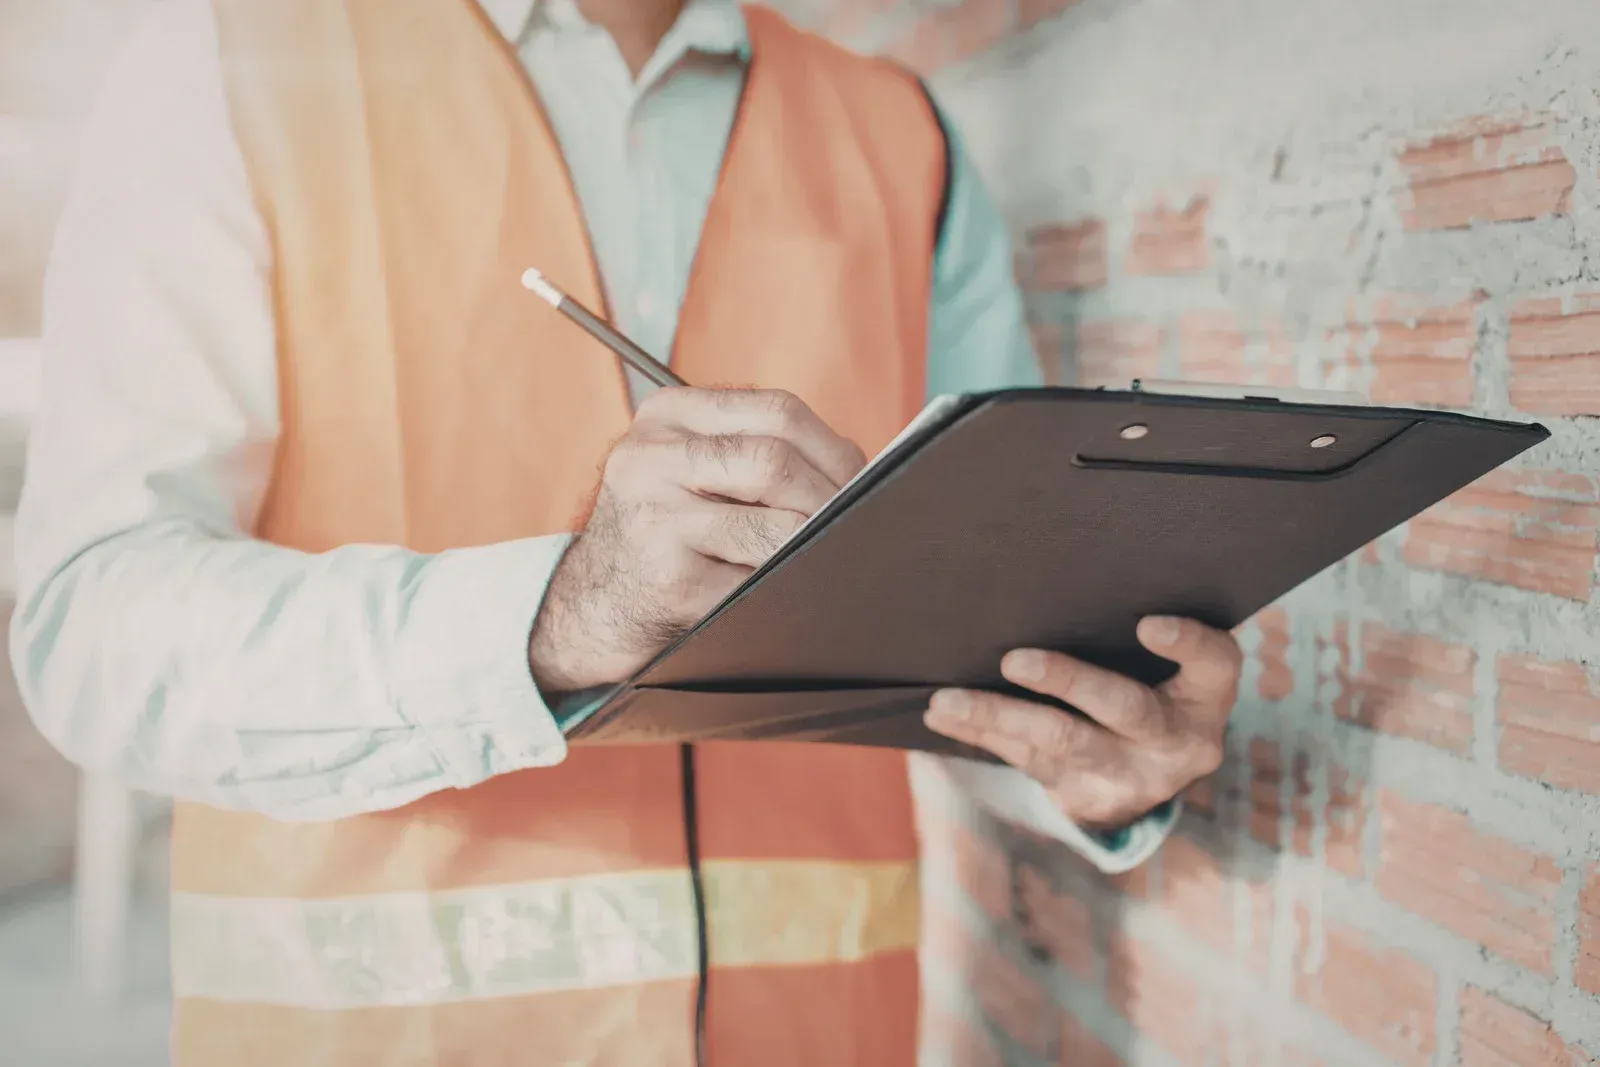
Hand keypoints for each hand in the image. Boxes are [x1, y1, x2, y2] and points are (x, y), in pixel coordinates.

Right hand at [529, 387, 865, 692]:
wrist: (594, 603)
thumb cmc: (667, 531)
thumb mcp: (692, 468)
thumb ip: (757, 451)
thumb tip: (863, 474)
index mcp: (665, 416)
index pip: (777, 411)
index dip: (833, 449)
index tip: (857, 483)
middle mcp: (649, 458)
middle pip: (775, 463)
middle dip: (828, 501)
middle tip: (849, 527)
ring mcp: (654, 518)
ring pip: (773, 528)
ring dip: (809, 548)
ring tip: (816, 558)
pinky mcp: (667, 579)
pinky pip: (756, 582)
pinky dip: (781, 588)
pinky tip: (776, 590)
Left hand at [923, 617, 1240, 829]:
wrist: (1145, 777)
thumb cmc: (1152, 685)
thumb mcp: (1168, 666)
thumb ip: (1135, 630)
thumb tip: (1055, 571)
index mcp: (1206, 696)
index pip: (1213, 664)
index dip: (1187, 644)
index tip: (1148, 623)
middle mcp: (1176, 741)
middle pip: (1123, 708)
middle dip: (1067, 682)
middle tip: (1015, 660)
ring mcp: (1130, 775)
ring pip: (1060, 742)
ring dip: (998, 716)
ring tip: (948, 700)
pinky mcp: (1084, 797)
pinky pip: (1025, 761)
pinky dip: (981, 733)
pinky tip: (943, 715)